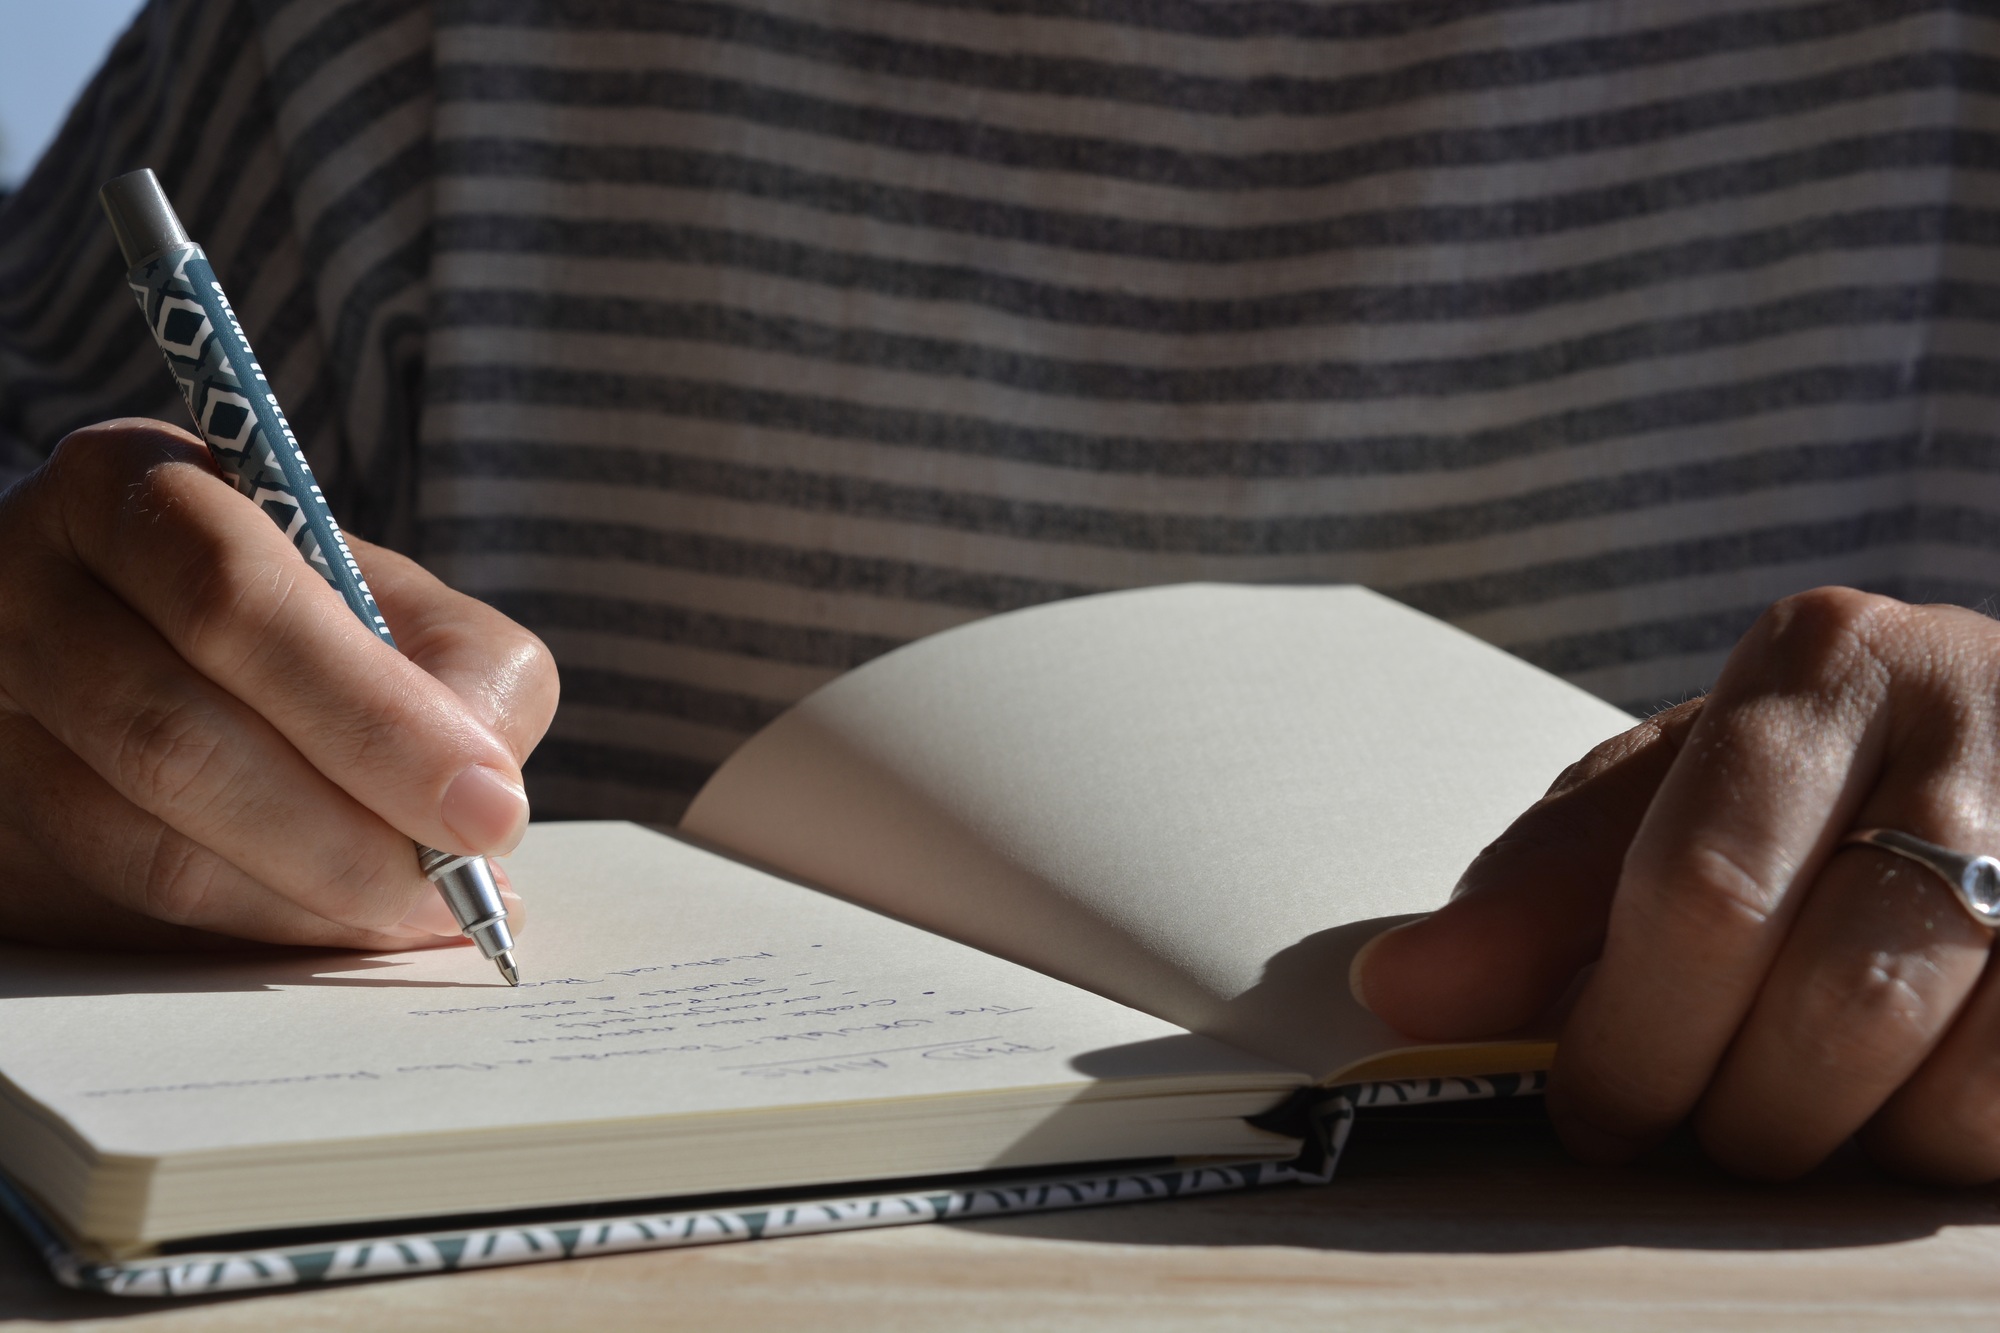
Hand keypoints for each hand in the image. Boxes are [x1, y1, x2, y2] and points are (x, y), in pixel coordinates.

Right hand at [0, 421, 557, 950]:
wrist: (146, 658)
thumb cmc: (299, 626)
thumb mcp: (390, 602)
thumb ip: (462, 673)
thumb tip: (484, 806)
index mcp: (134, 492)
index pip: (236, 602)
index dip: (374, 719)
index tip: (489, 811)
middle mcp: (24, 590)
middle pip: (174, 737)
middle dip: (344, 836)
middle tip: (454, 890)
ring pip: (140, 844)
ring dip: (302, 900)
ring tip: (415, 911)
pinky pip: (122, 911)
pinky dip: (250, 930)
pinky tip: (331, 923)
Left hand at [1352, 587, 1999, 1183]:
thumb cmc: (1824, 784)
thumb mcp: (1672, 798)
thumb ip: (1540, 890)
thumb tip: (1399, 990)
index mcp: (1824, 666)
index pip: (1701, 892)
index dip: (1629, 1040)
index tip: (1588, 1114)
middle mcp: (1980, 717)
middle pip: (1833, 1000)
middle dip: (1738, 1110)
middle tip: (1696, 1123)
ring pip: (1956, 1083)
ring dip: (1856, 1143)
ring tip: (1808, 1102)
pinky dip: (1951, 1151)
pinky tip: (1906, 1102)